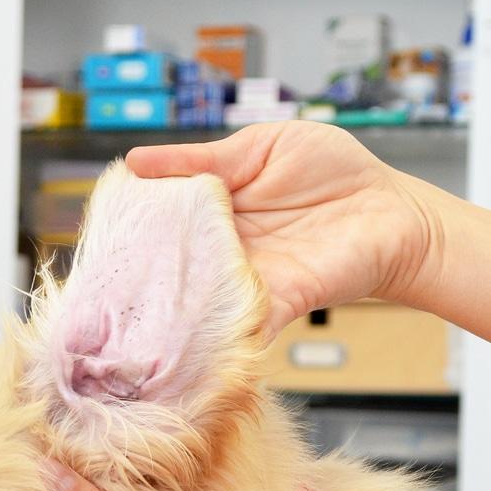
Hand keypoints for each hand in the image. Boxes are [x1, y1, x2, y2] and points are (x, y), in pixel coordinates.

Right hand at [127, 121, 435, 335]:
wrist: (394, 211)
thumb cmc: (336, 173)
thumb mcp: (260, 147)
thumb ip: (202, 159)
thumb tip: (134, 161)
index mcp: (214, 208)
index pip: (161, 222)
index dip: (131, 228)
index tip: (97, 231)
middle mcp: (224, 249)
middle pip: (171, 266)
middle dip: (138, 275)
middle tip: (97, 281)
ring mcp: (247, 279)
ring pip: (194, 299)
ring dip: (165, 309)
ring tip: (122, 320)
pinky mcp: (276, 301)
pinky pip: (236, 324)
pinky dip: (211, 336)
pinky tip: (179, 343)